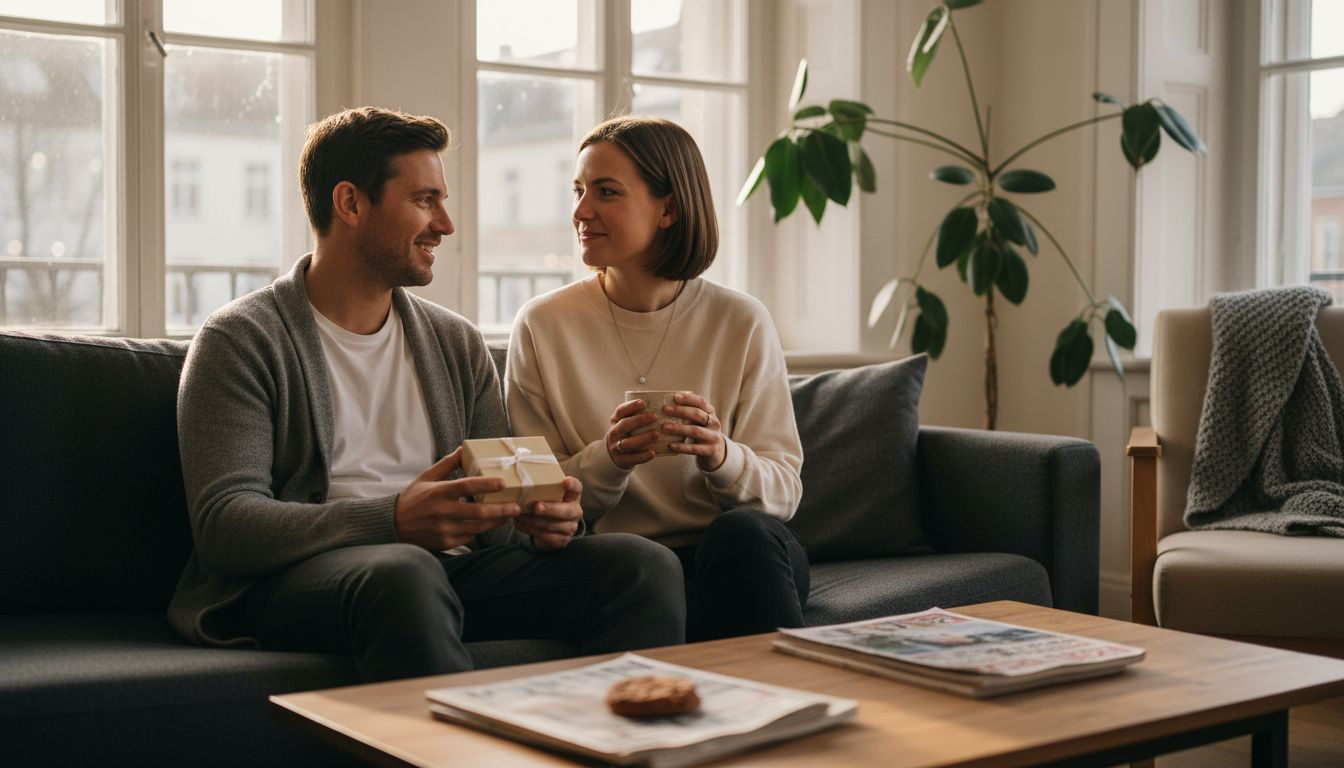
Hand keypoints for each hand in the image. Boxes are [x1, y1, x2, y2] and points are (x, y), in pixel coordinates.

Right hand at [394, 448, 521, 549]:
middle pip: (477, 512)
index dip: (486, 484)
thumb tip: (463, 448)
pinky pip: (469, 537)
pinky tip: (490, 524)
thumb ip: (447, 464)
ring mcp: (444, 530)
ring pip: (477, 527)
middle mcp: (442, 512)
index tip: (503, 482)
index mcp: (438, 492)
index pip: (466, 487)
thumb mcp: (426, 477)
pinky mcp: (445, 543)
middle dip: (501, 510)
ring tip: (509, 515)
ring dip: (496, 521)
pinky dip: (481, 530)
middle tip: (517, 506)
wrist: (393, 526)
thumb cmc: (413, 499)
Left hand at [513, 476, 583, 550]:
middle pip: (566, 511)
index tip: (566, 481)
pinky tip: (519, 524)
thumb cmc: (547, 503)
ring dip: (533, 521)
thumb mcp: (548, 493)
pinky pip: (545, 536)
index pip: (577, 488)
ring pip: (552, 525)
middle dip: (550, 509)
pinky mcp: (562, 540)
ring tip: (518, 515)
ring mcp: (570, 527)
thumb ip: (542, 486)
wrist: (550, 526)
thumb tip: (522, 476)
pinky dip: (530, 529)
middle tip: (536, 507)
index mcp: (573, 496)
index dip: (572, 485)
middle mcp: (575, 512)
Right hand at [606, 398, 659, 468]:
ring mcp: (616, 447)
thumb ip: (637, 415)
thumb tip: (661, 403)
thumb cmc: (626, 434)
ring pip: (627, 443)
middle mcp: (614, 433)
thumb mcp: (626, 423)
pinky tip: (654, 453)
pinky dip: (643, 456)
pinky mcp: (622, 460)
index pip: (620, 411)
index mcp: (615, 421)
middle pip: (624, 425)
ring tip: (657, 434)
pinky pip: (632, 458)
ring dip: (643, 438)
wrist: (613, 456)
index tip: (643, 403)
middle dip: (639, 420)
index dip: (631, 406)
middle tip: (655, 416)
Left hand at [663, 392, 725, 471]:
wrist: (716, 452)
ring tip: (664, 427)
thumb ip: (690, 411)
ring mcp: (714, 437)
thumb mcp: (700, 420)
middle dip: (680, 411)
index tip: (674, 397)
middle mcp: (714, 423)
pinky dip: (681, 447)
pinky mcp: (711, 451)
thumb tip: (670, 400)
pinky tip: (670, 445)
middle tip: (665, 410)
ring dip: (678, 428)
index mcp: (711, 413)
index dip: (688, 398)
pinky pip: (694, 448)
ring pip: (695, 431)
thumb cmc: (702, 431)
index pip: (701, 402)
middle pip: (698, 414)